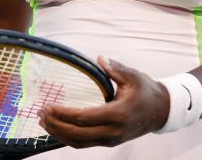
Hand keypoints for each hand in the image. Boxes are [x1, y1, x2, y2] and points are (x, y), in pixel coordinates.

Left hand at [38, 56, 169, 147]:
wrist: (160, 110)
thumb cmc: (146, 91)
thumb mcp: (134, 76)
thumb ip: (116, 68)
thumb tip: (100, 59)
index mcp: (118, 114)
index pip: (84, 117)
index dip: (64, 113)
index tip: (49, 105)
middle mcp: (113, 131)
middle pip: (78, 134)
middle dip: (56, 125)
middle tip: (41, 113)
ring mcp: (111, 139)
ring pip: (79, 143)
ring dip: (59, 134)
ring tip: (44, 122)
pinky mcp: (109, 142)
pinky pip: (84, 144)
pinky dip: (68, 138)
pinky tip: (58, 129)